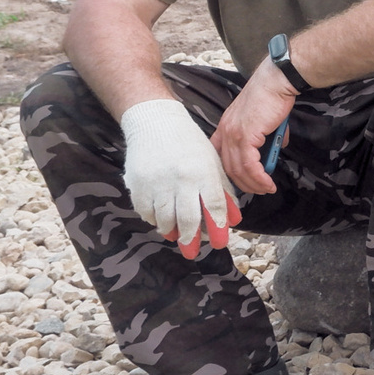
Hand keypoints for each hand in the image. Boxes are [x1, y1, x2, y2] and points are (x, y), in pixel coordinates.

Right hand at [119, 98, 239, 258]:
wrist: (156, 122)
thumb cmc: (190, 144)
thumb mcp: (212, 162)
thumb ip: (224, 190)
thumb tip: (234, 219)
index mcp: (203, 172)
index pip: (213, 206)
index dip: (217, 228)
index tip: (219, 243)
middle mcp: (181, 179)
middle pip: (188, 219)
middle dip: (192, 239)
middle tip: (192, 252)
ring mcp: (158, 182)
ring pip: (165, 219)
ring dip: (172, 231)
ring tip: (176, 235)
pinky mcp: (139, 184)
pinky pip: (147, 212)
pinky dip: (154, 220)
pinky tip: (160, 220)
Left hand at [209, 63, 296, 197]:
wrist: (277, 82)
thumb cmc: (273, 95)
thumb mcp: (265, 119)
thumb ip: (268, 136)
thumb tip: (277, 148)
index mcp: (226, 125)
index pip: (219, 155)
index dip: (229, 171)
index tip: (241, 181)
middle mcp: (225, 130)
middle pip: (228, 166)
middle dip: (243, 183)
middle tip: (258, 190)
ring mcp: (233, 134)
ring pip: (238, 169)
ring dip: (254, 184)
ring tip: (267, 189)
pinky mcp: (245, 137)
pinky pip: (250, 165)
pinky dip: (259, 178)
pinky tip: (268, 183)